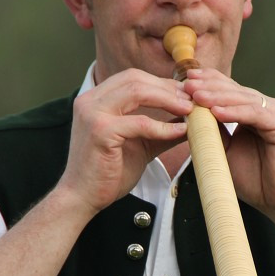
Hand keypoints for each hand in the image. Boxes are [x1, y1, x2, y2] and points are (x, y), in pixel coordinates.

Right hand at [58, 69, 192, 214]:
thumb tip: (190, 121)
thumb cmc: (108, 172)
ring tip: (189, 110)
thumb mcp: (140, 144)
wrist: (83, 197)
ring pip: (137, 91)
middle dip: (167, 88)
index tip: (185, 95)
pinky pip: (139, 122)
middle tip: (192, 100)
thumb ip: (161, 130)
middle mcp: (91, 100)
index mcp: (96, 99)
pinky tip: (180, 132)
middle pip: (136, 79)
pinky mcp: (100, 131)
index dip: (161, 83)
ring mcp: (93, 113)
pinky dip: (163, 126)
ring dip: (168, 99)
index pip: (132, 78)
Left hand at [181, 68, 274, 236]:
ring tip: (196, 96)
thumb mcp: (226, 151)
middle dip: (209, 85)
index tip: (184, 81)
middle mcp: (268, 108)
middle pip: (235, 90)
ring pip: (243, 100)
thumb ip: (213, 132)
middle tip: (186, 83)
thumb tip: (189, 116)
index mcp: (255, 111)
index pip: (230, 89)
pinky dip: (235, 113)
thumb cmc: (256, 180)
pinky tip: (216, 111)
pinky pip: (255, 115)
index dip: (208, 82)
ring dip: (218, 97)